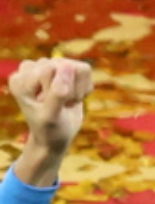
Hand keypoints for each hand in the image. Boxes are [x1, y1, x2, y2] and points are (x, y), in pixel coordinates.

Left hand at [8, 57, 91, 186]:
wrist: (55, 138)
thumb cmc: (50, 130)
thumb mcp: (51, 116)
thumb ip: (58, 93)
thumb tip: (68, 66)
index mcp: (20, 80)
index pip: (50, 69)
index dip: (60, 89)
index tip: (53, 106)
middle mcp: (30, 70)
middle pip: (64, 65)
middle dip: (70, 90)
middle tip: (62, 106)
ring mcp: (47, 68)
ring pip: (77, 67)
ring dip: (77, 89)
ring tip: (67, 102)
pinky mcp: (63, 70)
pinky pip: (84, 69)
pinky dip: (85, 87)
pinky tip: (73, 98)